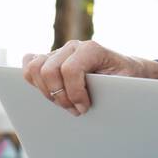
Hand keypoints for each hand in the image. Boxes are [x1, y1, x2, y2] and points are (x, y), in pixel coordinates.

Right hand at [21, 41, 157, 115]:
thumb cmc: (126, 79)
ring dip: (46, 91)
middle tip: (75, 110)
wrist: (127, 70)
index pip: (69, 69)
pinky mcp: (50, 60)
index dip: (74, 92)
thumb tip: (87, 105)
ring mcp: (59, 52)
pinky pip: (30, 64)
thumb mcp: (124, 84)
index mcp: (91, 49)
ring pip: (34, 68)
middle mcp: (73, 47)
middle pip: (48, 70)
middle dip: (59, 96)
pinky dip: (33, 80)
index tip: (84, 107)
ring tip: (64, 103)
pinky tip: (51, 93)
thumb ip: (107, 89)